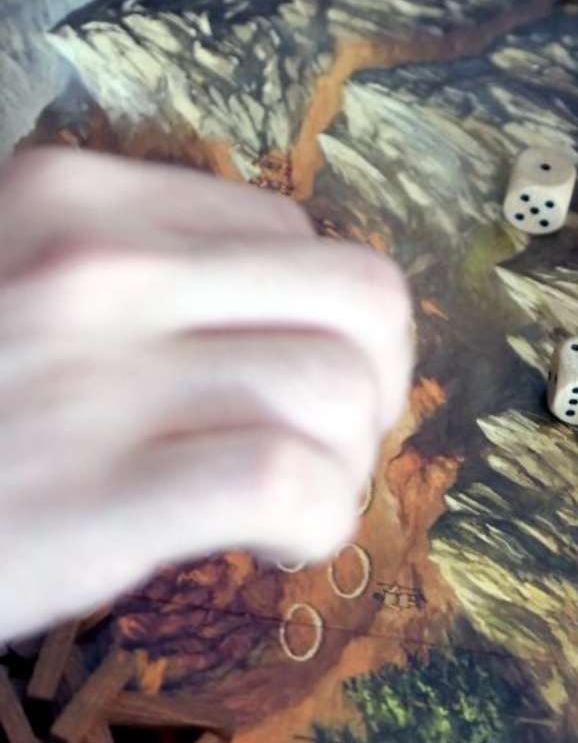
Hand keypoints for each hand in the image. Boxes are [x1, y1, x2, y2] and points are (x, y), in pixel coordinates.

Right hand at [0, 148, 412, 640]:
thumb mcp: (14, 288)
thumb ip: (124, 277)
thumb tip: (277, 317)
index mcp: (70, 197)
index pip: (291, 236)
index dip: (324, 321)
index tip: (295, 381)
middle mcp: (94, 266)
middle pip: (359, 297)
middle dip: (376, 382)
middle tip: (331, 440)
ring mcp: (96, 377)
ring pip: (339, 392)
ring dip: (348, 465)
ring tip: (291, 504)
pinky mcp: (102, 494)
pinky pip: (292, 482)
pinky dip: (319, 522)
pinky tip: (276, 544)